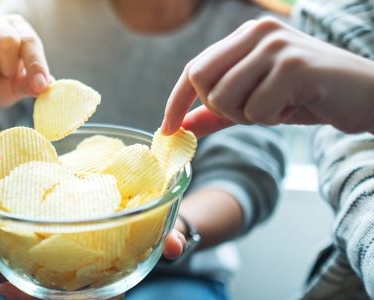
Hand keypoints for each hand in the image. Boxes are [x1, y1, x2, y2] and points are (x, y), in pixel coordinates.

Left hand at [0, 226, 185, 298]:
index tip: (14, 291)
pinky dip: (17, 258)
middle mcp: (90, 284)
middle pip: (50, 296)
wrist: (152, 224)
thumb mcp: (166, 233)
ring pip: (40, 282)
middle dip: (20, 291)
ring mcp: (76, 272)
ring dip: (10, 273)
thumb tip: (174, 246)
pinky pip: (40, 263)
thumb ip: (169, 237)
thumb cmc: (157, 231)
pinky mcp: (67, 255)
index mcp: (110, 285)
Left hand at [161, 17, 373, 137]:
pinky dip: (271, 118)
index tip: (168, 129)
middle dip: (221, 108)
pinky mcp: (292, 66)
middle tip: (255, 110)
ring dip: (248, 115)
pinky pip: (254, 110)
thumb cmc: (309, 96)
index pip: (194, 68)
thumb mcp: (256, 102)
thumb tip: (182, 124)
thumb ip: (218, 111)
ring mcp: (274, 46)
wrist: (367, 96)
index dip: (176, 100)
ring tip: (279, 105)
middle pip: (201, 80)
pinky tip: (295, 106)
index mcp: (245, 35)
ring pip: (224, 97)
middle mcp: (257, 32)